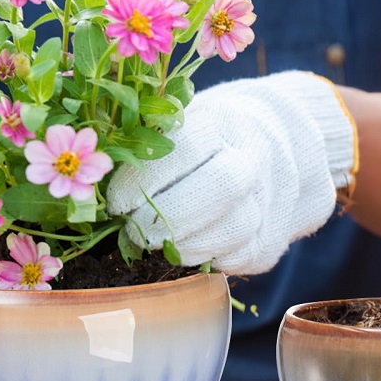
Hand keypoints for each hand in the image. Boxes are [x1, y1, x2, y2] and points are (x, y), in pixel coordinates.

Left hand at [106, 71, 357, 274]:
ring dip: (184, 245)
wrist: (286, 141)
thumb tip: (94, 186)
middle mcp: (256, 156)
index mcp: (224, 121)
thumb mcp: (184, 121)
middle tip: (132, 230)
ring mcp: (272, 199)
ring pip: (234, 230)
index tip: (117, 203)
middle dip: (167, 216)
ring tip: (154, 242)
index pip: (186, 149)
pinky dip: (205, 259)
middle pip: (220, 187)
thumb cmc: (212, 133)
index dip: (145, 182)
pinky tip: (184, 249)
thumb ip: (148, 145)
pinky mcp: (274, 240)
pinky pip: (239, 259)